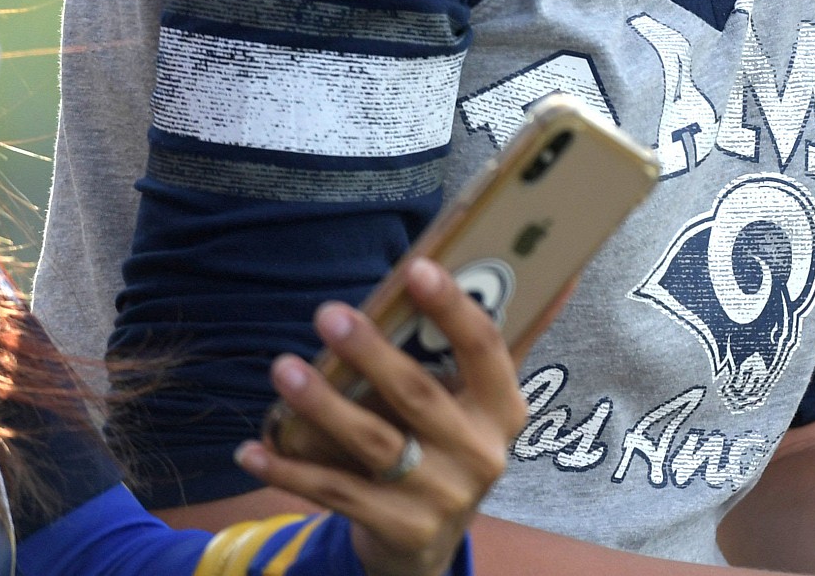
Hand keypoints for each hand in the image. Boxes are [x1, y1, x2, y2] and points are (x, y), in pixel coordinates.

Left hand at [235, 258, 529, 575]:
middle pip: (419, 394)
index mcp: (506, 409)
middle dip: (370, 351)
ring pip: (373, 442)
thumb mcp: (483, 405)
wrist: (431, 546)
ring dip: (322, 405)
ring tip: (283, 369)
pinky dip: (290, 472)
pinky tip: (253, 448)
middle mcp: (481, 453)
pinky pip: (336, 493)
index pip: (486, 349)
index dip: (453, 308)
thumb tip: (561, 272)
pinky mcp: (401, 528)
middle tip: (327, 313)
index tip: (417, 268)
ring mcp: (442, 496)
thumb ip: (505, 345)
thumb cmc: (452, 449)